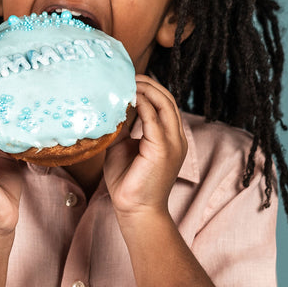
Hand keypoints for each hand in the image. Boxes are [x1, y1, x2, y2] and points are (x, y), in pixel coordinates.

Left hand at [103, 75, 186, 222]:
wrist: (135, 210)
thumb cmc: (128, 182)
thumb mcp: (122, 148)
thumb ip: (122, 128)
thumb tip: (112, 109)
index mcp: (170, 138)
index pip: (165, 104)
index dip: (149, 89)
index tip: (128, 80)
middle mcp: (176, 138)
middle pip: (167, 99)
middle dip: (148, 84)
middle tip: (127, 75)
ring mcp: (172, 143)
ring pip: (165, 104)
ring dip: (146, 89)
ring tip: (127, 81)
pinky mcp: (163, 149)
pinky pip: (154, 118)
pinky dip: (142, 104)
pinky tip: (128, 97)